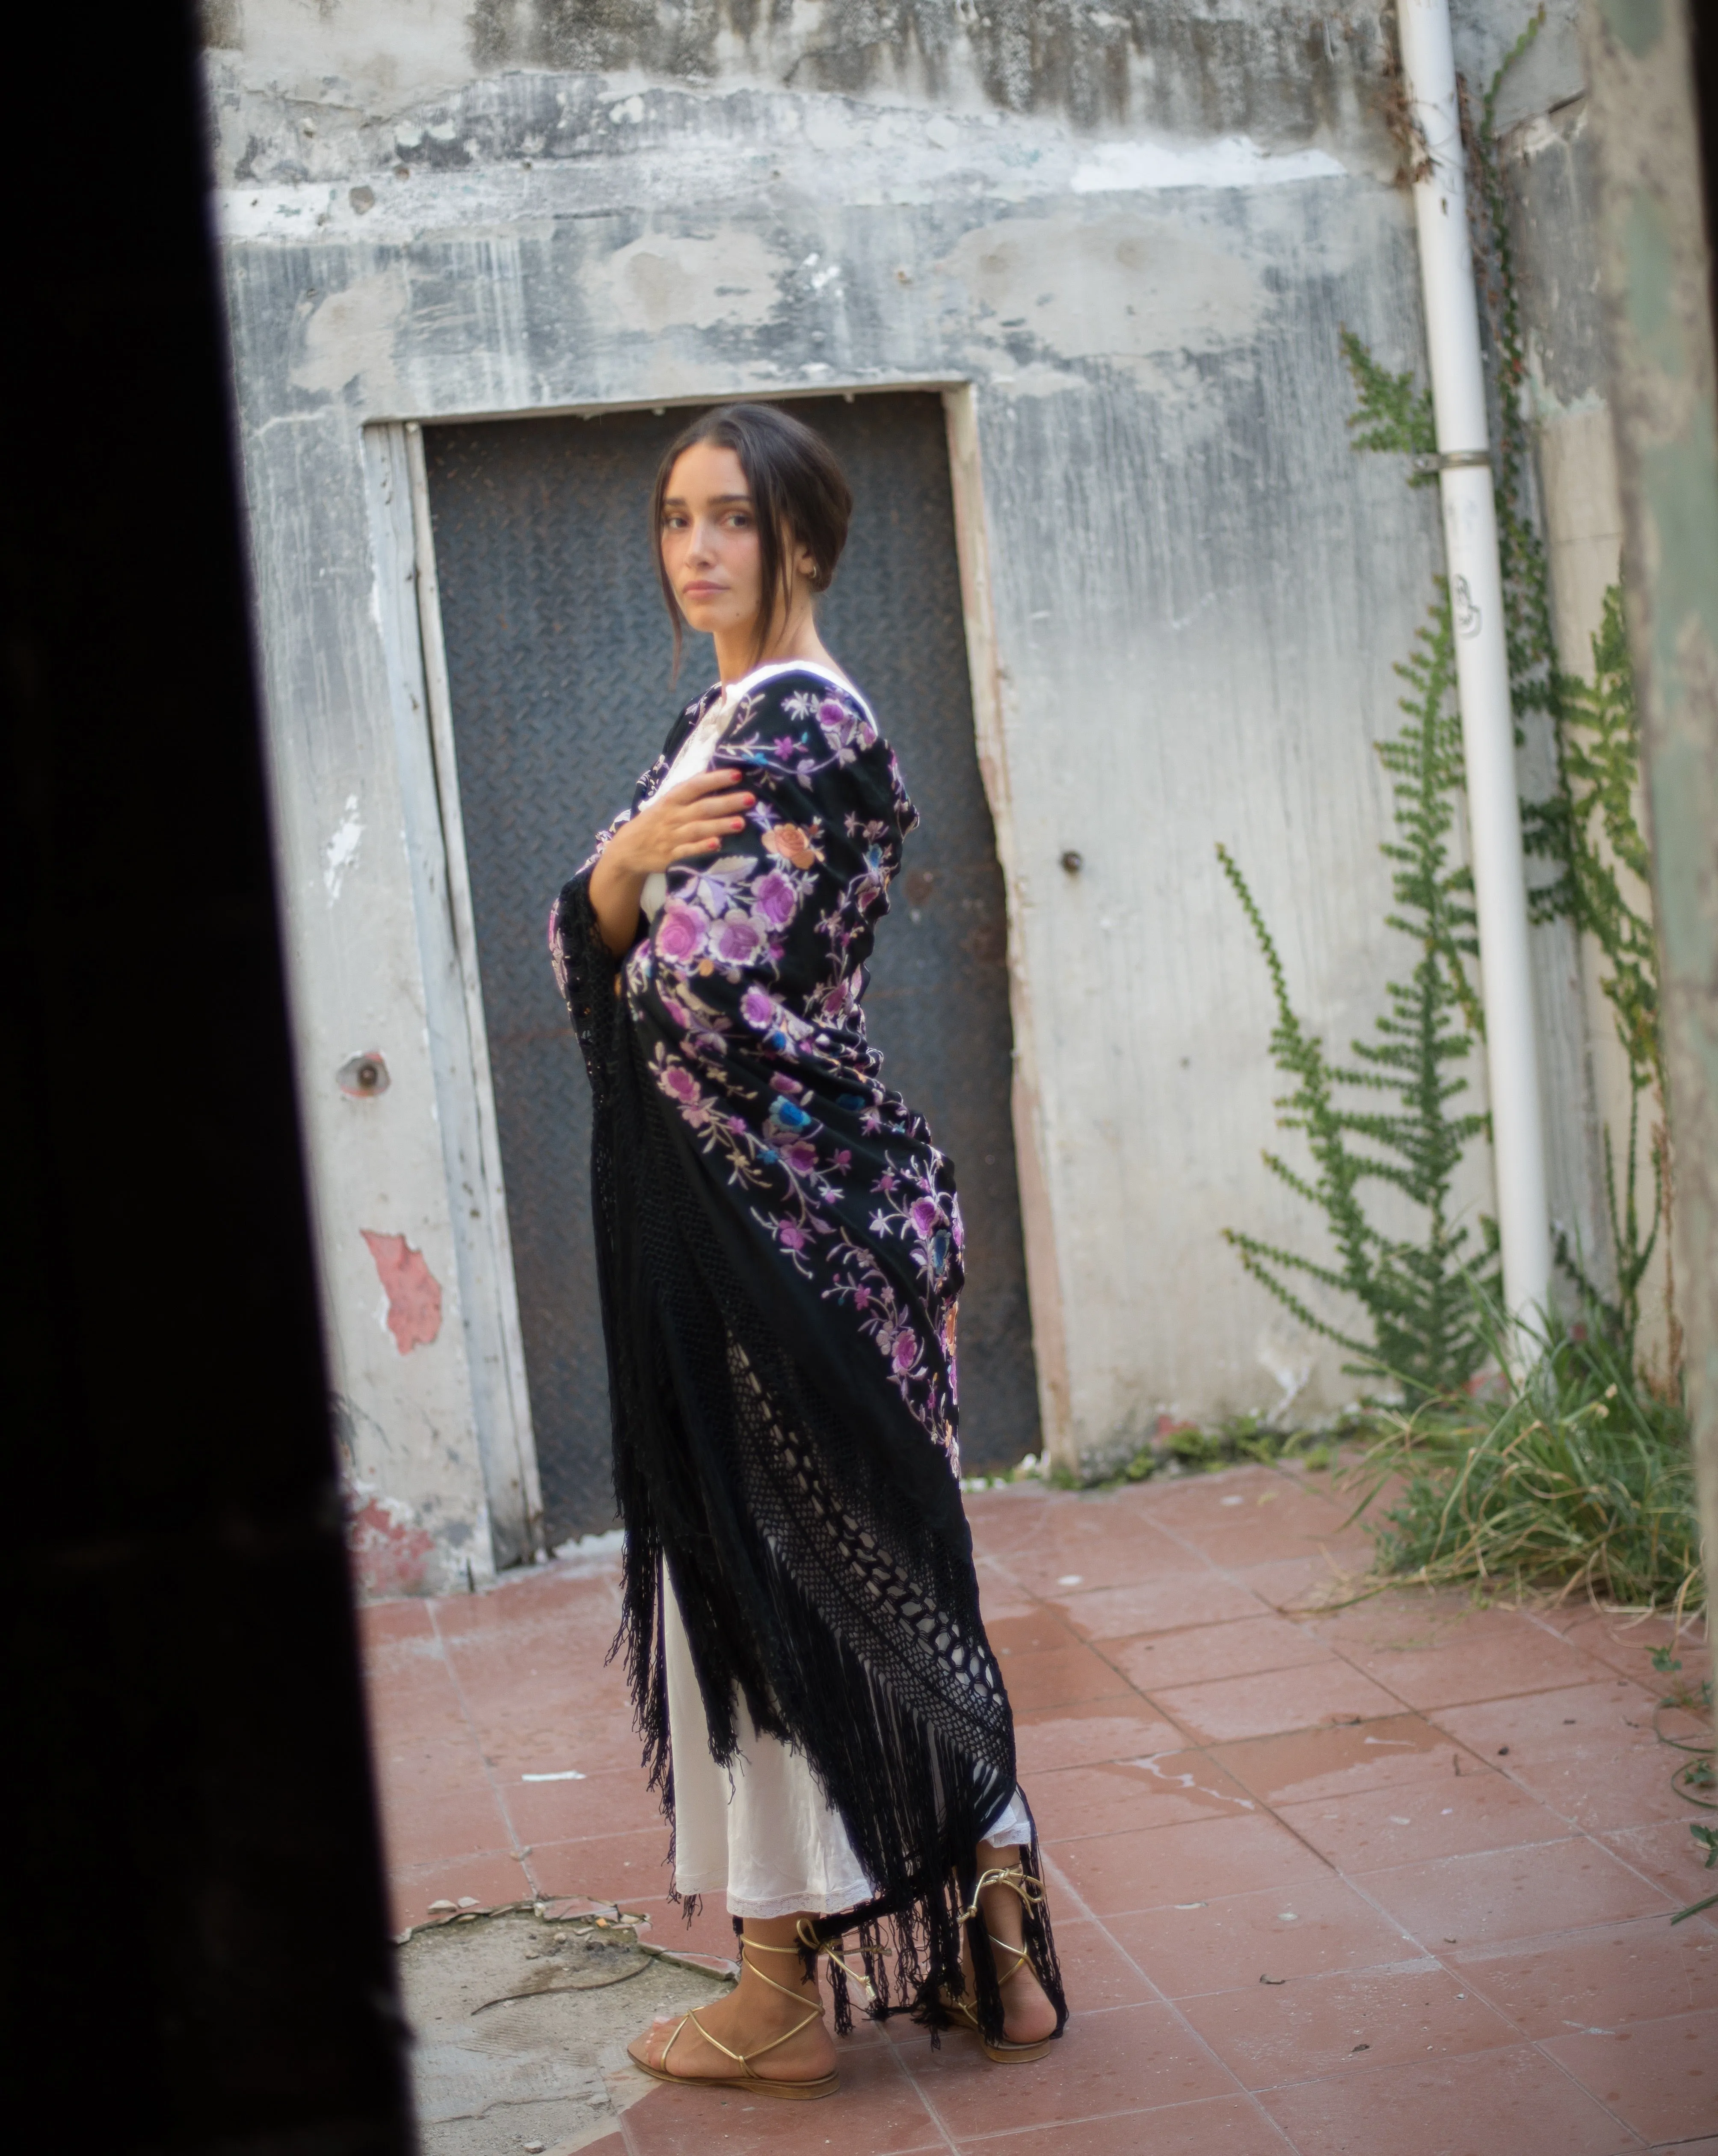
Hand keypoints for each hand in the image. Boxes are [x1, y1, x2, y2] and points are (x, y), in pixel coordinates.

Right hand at [605, 768, 754, 876]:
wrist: (627, 850)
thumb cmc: (653, 822)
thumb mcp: (665, 803)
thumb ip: (687, 793)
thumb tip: (714, 775)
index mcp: (671, 800)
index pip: (695, 786)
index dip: (715, 779)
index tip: (737, 774)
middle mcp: (673, 817)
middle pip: (702, 808)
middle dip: (727, 803)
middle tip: (750, 798)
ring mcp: (672, 837)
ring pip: (698, 829)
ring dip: (720, 826)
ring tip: (741, 823)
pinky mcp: (671, 857)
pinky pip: (688, 852)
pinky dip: (702, 848)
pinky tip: (717, 844)